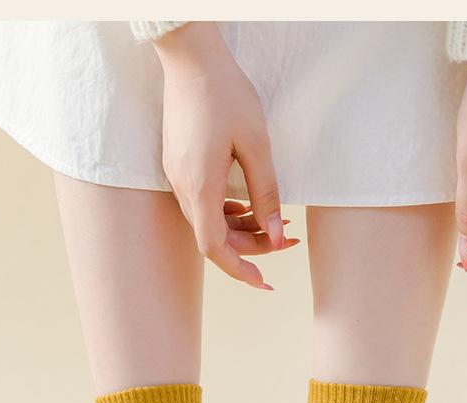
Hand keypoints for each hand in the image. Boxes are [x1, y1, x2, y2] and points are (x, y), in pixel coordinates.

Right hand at [153, 23, 298, 290]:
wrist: (191, 56)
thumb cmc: (225, 94)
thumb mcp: (256, 145)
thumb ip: (266, 194)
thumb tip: (274, 234)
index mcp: (200, 186)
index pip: (214, 247)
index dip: (239, 270)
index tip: (264, 281)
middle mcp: (183, 187)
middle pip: (215, 237)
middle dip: (252, 246)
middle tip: (289, 239)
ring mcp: (178, 176)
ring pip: (210, 221)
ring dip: (242, 229)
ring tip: (277, 224)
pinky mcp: (180, 166)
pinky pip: (203, 204)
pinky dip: (227, 212)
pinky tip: (250, 207)